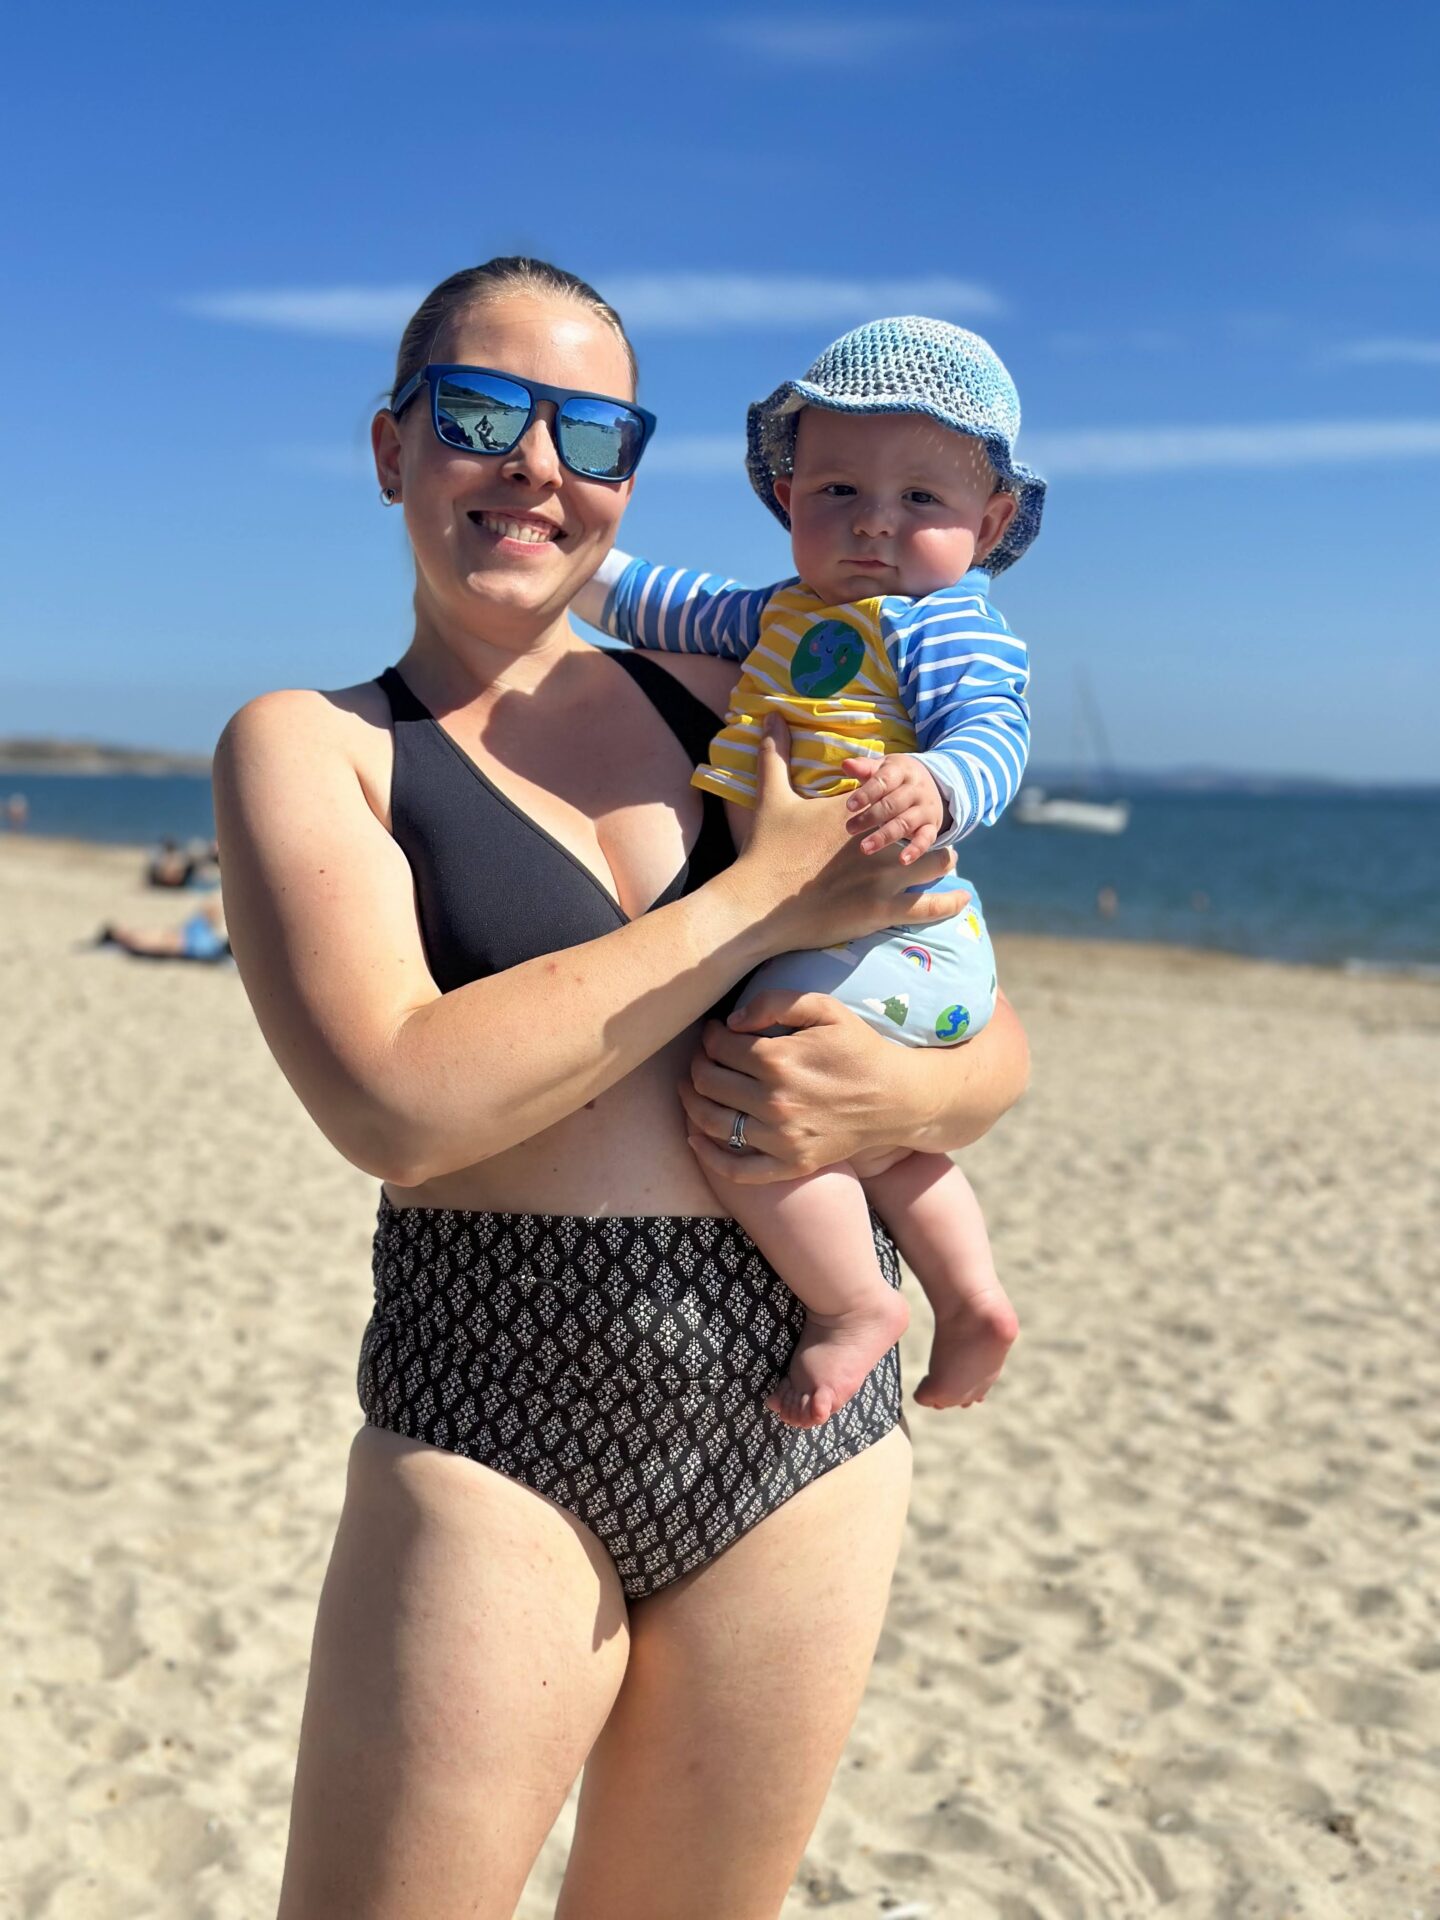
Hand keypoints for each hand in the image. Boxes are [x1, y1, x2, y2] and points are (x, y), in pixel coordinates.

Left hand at [680, 991, 913, 1184]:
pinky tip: (694, 1137)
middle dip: (698, 1064)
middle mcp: (774, 1102)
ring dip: (691, 1102)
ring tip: (693, 1087)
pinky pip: (736, 1168)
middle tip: (705, 1056)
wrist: (897, 1099)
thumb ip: (777, 1002)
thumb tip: (733, 1020)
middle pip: (708, 1082)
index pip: (718, 1047)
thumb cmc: (860, 1050)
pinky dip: (707, 1155)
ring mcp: (780, 1138)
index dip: (710, 1036)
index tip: (716, 1032)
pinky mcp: (789, 1164)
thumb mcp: (827, 1009)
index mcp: (779, 1060)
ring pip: (710, 1122)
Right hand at [734, 718, 962, 954]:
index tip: (907, 800)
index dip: (901, 800)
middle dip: (928, 827)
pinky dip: (948, 904)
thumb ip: (775, 756)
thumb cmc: (765, 850)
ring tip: (945, 861)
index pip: (892, 797)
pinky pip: (930, 907)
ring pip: (936, 863)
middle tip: (930, 831)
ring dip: (943, 861)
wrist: (759, 903)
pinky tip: (962, 901)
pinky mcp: (882, 910)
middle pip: (921, 826)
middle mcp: (877, 840)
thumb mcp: (770, 798)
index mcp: (857, 812)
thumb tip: (770, 717)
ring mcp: (883, 877)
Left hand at [841, 752, 946, 862]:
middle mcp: (916, 789)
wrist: (932, 783)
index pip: (884, 781)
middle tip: (849, 828)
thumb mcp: (883, 768)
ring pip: (905, 823)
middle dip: (870, 817)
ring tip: (865, 847)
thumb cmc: (896, 778)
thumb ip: (864, 768)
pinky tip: (903, 860)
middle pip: (892, 804)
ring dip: (884, 836)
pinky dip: (916, 850)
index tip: (849, 806)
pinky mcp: (932, 826)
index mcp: (902, 771)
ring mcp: (925, 809)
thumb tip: (846, 764)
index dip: (866, 794)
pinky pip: (926, 839)